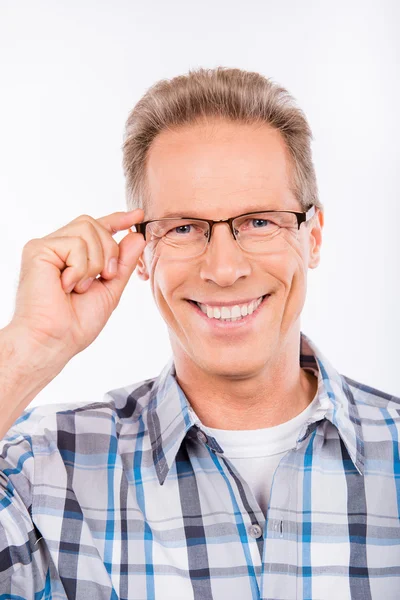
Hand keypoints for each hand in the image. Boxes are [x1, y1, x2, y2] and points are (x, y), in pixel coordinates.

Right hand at [9, 209, 146, 361]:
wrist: (55, 339)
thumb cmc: (77, 322)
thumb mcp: (110, 289)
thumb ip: (123, 262)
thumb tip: (137, 236)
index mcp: (73, 256)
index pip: (97, 227)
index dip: (118, 219)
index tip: (139, 214)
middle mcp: (58, 246)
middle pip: (95, 224)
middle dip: (109, 251)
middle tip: (103, 277)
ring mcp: (47, 246)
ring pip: (88, 230)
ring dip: (94, 262)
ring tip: (80, 286)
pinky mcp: (38, 249)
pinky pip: (75, 244)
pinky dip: (80, 268)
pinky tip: (67, 286)